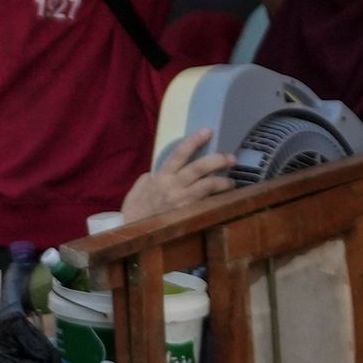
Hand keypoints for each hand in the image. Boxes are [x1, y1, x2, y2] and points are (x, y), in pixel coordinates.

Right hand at [117, 130, 232, 224]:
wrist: (130, 232)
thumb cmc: (135, 208)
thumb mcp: (141, 186)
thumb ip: (156, 176)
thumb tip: (169, 169)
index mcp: (160, 176)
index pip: (179, 154)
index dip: (194, 141)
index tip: (208, 131)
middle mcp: (172, 187)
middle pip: (198, 168)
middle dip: (217, 160)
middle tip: (231, 157)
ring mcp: (181, 201)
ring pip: (207, 186)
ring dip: (223, 182)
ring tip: (232, 181)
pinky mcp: (187, 215)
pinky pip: (206, 204)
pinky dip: (217, 200)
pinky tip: (226, 199)